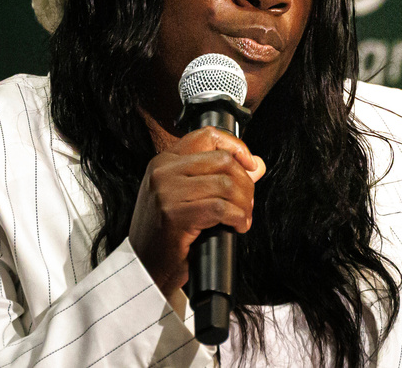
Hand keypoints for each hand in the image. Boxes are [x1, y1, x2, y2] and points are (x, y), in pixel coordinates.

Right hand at [128, 127, 265, 298]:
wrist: (144, 266)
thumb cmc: (166, 232)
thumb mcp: (188, 196)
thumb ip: (218, 176)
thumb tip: (257, 165)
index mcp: (164, 161)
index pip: (206, 136)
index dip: (236, 146)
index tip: (250, 164)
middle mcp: (162, 171)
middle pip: (222, 160)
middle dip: (245, 182)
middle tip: (247, 202)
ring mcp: (166, 192)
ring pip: (225, 184)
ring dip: (244, 203)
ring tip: (243, 217)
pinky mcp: (174, 215)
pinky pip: (220, 208)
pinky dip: (237, 217)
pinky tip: (237, 226)